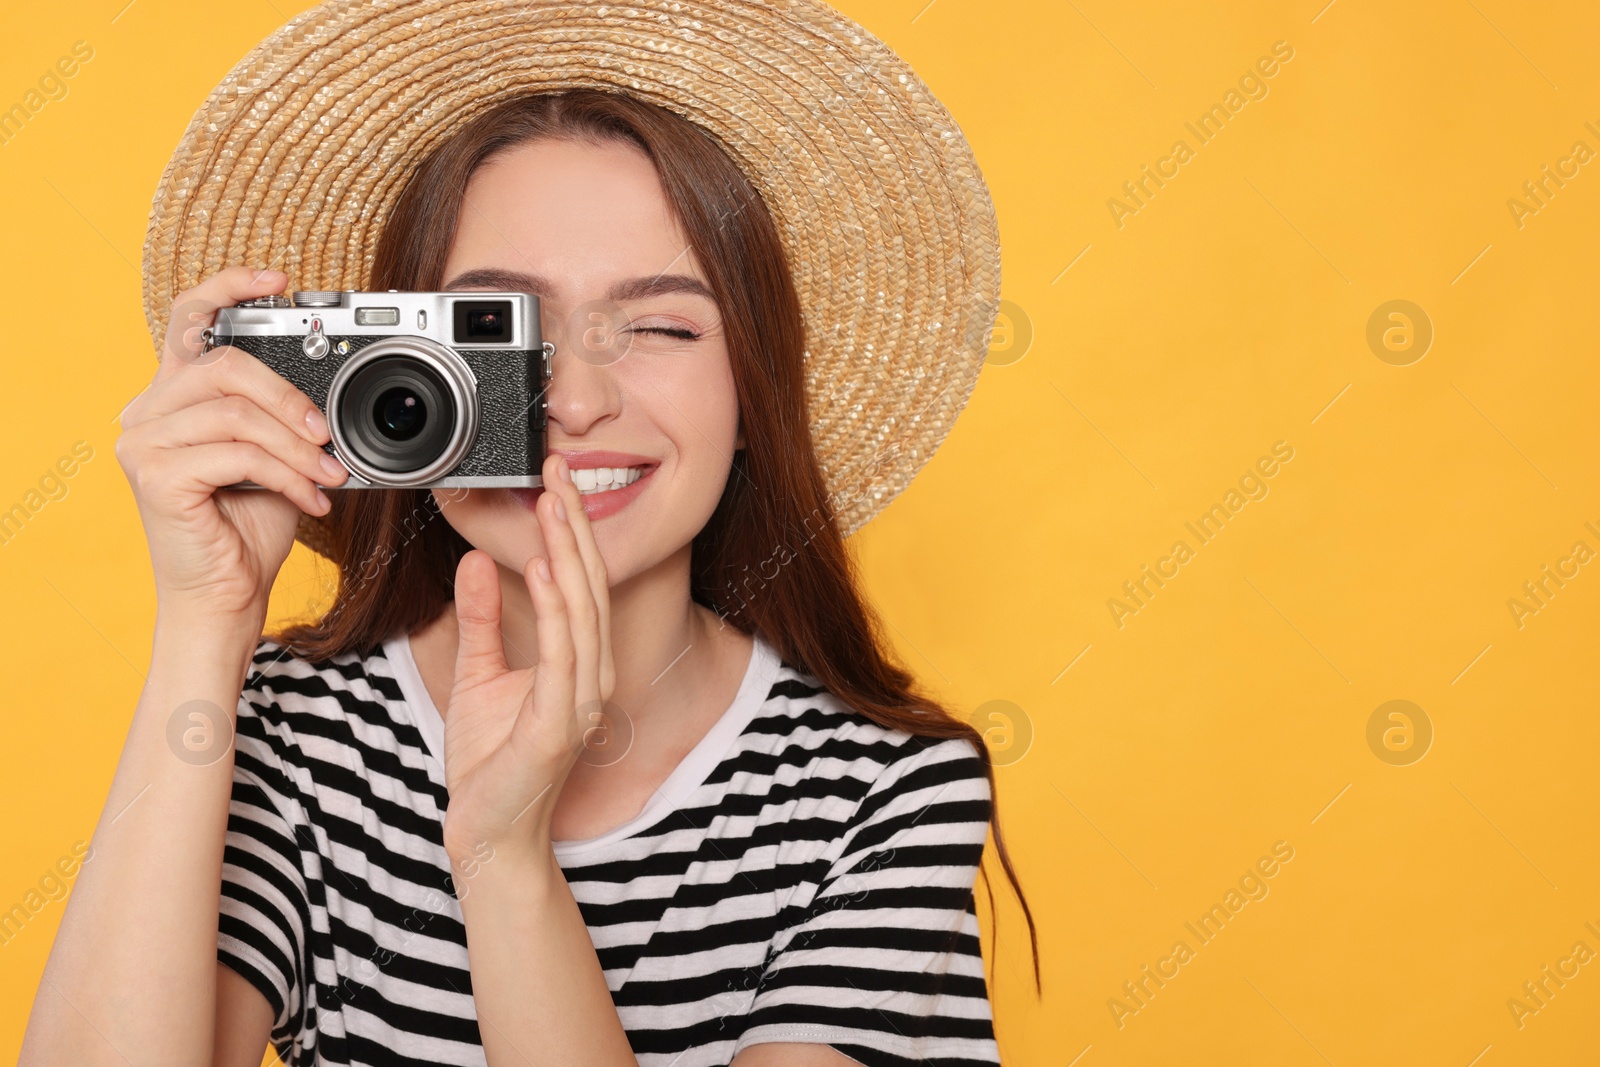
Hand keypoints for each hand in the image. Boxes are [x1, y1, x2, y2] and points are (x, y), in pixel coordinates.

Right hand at [116, 266, 348, 623]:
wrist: (227, 596)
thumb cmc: (249, 528)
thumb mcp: (277, 457)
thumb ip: (285, 417)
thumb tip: (331, 392)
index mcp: (174, 397)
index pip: (190, 319)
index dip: (230, 289)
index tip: (280, 281)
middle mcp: (147, 411)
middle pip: (225, 364)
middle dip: (291, 398)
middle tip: (328, 436)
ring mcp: (144, 443)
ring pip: (237, 412)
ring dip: (297, 446)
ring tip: (328, 476)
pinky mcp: (155, 476)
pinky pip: (236, 454)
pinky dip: (286, 474)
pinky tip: (310, 499)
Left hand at [439, 452, 615, 867]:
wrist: (487, 834)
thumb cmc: (489, 764)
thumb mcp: (478, 674)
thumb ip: (482, 619)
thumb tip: (479, 561)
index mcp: (579, 663)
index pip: (580, 582)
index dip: (569, 529)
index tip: (552, 479)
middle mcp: (591, 675)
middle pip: (588, 583)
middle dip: (573, 522)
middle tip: (557, 467)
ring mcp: (581, 699)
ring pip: (582, 608)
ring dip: (569, 550)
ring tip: (552, 501)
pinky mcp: (561, 721)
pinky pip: (563, 651)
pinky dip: (557, 605)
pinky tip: (546, 566)